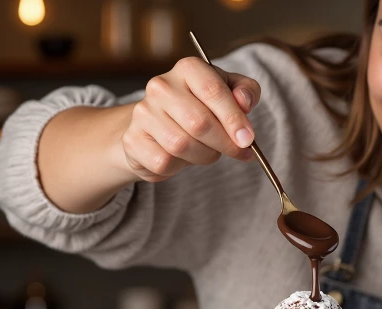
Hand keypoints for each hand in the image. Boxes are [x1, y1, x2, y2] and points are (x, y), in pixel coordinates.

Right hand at [121, 57, 260, 181]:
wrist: (157, 128)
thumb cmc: (200, 107)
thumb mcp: (228, 92)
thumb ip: (245, 91)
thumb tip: (245, 101)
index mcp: (188, 69)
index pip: (213, 90)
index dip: (234, 118)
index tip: (248, 139)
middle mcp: (161, 86)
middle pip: (200, 122)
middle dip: (225, 143)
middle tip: (238, 151)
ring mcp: (143, 113)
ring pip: (183, 145)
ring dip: (205, 155)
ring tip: (208, 151)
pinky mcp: (133, 140)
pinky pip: (164, 162)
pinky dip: (180, 166)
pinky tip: (182, 158)